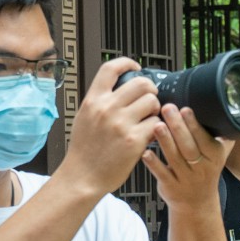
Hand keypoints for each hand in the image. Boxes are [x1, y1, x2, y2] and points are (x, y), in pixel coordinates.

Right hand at [64, 57, 174, 196]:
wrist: (82, 177)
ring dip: (155, 110)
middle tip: (149, 99)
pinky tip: (149, 134)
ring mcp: (121, 124)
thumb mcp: (85, 117)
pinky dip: (157, 129)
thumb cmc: (84, 151)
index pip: (111, 69)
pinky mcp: (134, 140)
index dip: (127, 63)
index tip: (136, 67)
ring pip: (153, 102)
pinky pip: (156, 124)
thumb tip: (120, 88)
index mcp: (93, 101)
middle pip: (141, 83)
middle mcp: (107, 108)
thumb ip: (101, 101)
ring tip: (148, 119)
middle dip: (150, 90)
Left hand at [142, 104, 233, 209]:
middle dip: (178, 126)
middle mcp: (201, 168)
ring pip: (175, 158)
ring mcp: (185, 179)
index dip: (195, 125)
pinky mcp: (170, 187)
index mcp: (214, 156)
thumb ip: (222, 136)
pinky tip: (146, 152)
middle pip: (189, 146)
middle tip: (168, 108)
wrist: (197, 203)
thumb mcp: (219, 155)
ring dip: (165, 141)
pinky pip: (162, 174)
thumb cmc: (205, 172)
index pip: (204, 138)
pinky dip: (154, 163)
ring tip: (157, 125)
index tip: (186, 109)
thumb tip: (228, 111)